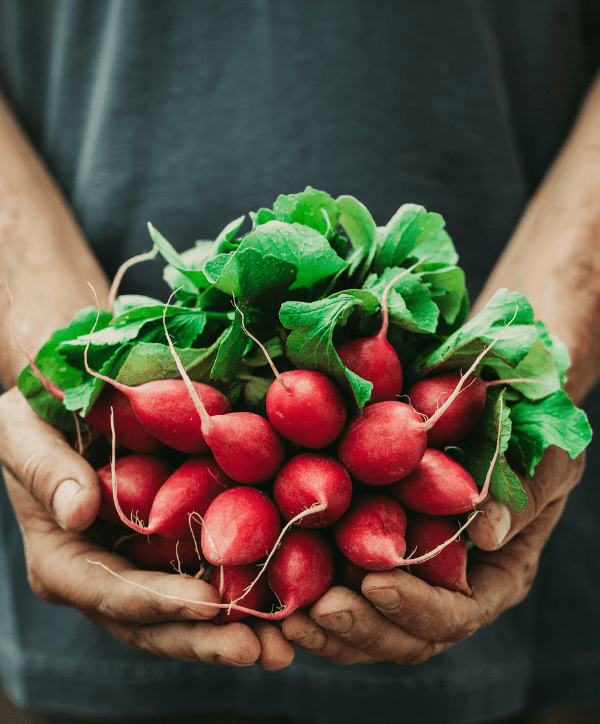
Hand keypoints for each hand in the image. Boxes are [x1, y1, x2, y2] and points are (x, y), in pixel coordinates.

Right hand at [0, 387, 293, 669]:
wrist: (69, 401)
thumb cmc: (36, 414)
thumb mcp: (23, 431)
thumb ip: (46, 470)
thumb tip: (79, 511)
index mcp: (63, 557)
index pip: (107, 591)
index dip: (157, 602)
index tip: (207, 604)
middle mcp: (103, 575)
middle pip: (152, 623)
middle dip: (204, 638)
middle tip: (257, 649)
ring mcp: (142, 567)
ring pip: (184, 614)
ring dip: (233, 631)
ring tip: (282, 646)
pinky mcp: (173, 548)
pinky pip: (207, 576)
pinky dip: (243, 593)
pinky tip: (284, 600)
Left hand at [282, 446, 583, 663]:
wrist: (501, 414)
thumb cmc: (534, 434)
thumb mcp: (545, 458)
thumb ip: (523, 493)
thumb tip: (490, 532)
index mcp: (494, 576)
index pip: (456, 614)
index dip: (417, 608)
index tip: (377, 584)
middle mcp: (449, 588)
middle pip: (405, 635)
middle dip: (362, 627)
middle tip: (320, 610)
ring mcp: (410, 576)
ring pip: (368, 623)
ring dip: (328, 625)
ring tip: (289, 614)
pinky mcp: (370, 552)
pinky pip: (341, 586)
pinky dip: (311, 590)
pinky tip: (277, 581)